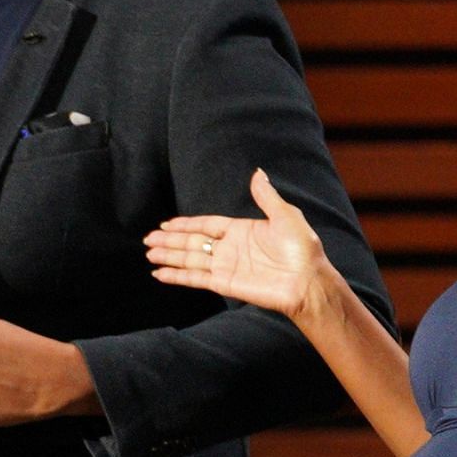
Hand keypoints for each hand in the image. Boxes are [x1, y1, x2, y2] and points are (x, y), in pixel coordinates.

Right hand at [143, 168, 325, 319]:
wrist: (308, 282)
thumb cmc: (303, 249)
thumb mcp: (285, 216)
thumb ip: (266, 197)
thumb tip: (257, 173)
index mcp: (241, 230)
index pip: (206, 225)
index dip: (185, 224)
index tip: (166, 223)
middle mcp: (230, 248)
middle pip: (193, 242)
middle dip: (170, 240)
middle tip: (148, 238)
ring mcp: (226, 267)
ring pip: (190, 259)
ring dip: (169, 256)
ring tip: (149, 252)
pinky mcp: (225, 284)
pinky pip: (196, 278)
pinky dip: (177, 276)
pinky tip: (160, 273)